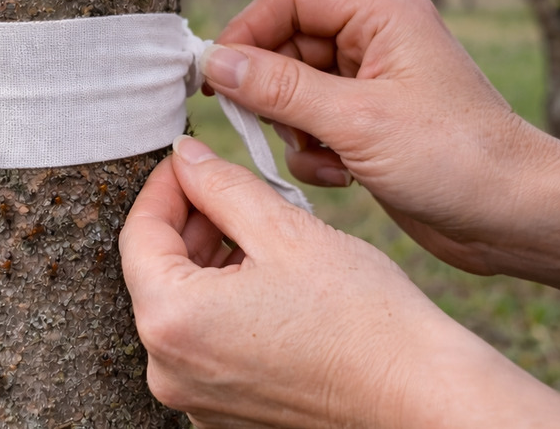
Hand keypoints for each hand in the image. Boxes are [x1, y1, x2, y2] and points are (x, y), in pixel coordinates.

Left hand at [120, 136, 559, 427]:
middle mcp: (168, 368)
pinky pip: (204, 342)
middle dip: (191, 221)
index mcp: (171, 321)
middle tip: (230, 186)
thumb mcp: (284, 230)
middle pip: (157, 271)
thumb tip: (186, 156)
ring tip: (259, 230)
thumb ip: (221, 186)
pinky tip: (266, 278)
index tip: (189, 158)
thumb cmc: (363, 318)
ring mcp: (194, 397)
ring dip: (209, 261)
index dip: (164, 185)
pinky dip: (223, 303)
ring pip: (182, 305)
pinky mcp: (223, 411)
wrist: (420, 396)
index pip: (139, 233)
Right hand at [203, 0, 559, 274]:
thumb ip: (280, 88)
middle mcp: (377, 40)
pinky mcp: (371, 124)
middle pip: (287, 44)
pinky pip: (313, 124)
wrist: (516, 218)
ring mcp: (374, 83)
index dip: (248, 29)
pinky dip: (313, 152)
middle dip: (270, 91)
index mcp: (383, 15)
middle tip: (262, 127)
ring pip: (294, 89)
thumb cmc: (455, 158)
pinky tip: (341, 177)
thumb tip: (217, 62)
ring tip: (322, 158)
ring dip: (292, 129)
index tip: (218, 74)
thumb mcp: (356, 121)